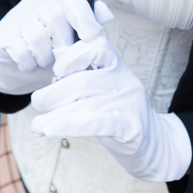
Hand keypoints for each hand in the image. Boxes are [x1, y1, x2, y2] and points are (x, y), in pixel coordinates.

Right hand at [0, 0, 113, 94]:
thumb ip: (89, 27)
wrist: (16, 70)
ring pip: (36, 35)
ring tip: (45, 61)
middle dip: (63, 43)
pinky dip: (29, 63)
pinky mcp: (1, 35)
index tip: (91, 36)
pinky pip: (20, 50)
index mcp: (56, 1)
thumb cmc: (51, 53)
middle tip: (63, 57)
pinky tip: (29, 64)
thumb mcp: (73, 41)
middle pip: (54, 16)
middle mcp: (35, 3)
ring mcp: (15, 17)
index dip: (82, 12)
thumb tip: (105, 14)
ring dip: (45, 56)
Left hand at [30, 36, 191, 182]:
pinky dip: (70, 126)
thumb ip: (84, 75)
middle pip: (84, 80)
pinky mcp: (131, 127)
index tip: (57, 70)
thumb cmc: (120, 114)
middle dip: (54, 93)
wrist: (155, 144)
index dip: (73, 55)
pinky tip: (51, 131)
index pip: (98, 47)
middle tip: (37, 103)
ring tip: (36, 126)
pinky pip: (97, 122)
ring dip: (54, 116)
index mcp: (118, 67)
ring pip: (85, 106)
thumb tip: (55, 57)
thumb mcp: (105, 89)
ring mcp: (129, 104)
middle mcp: (126, 81)